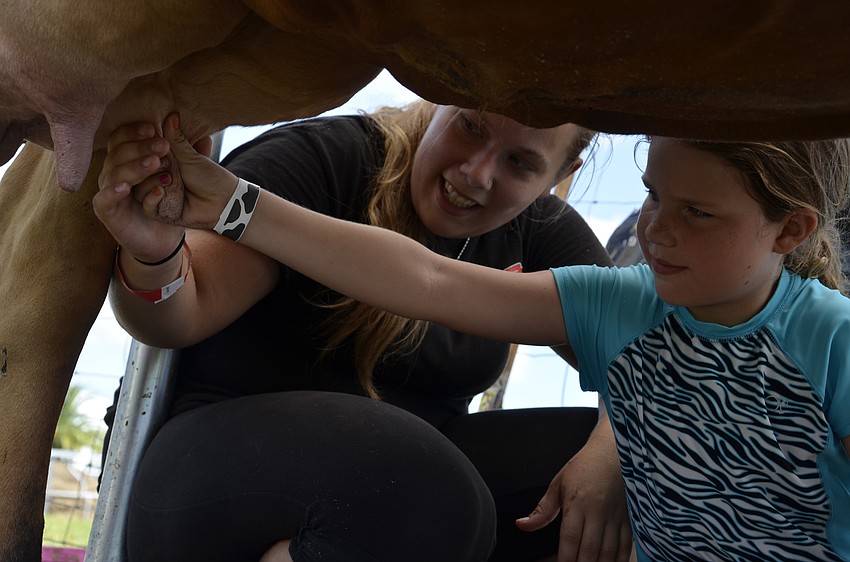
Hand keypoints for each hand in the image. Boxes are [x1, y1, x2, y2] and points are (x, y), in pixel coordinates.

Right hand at [94, 113, 236, 260]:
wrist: (175, 236)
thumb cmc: (183, 197)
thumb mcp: (190, 169)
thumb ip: (186, 147)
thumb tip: (181, 119)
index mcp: (130, 159)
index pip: (122, 138)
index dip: (134, 132)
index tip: (153, 128)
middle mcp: (117, 173)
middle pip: (118, 153)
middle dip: (140, 148)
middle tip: (163, 146)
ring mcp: (111, 192)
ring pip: (114, 174)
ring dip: (135, 167)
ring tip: (157, 165)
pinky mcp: (109, 213)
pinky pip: (104, 199)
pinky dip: (113, 192)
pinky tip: (126, 187)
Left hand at [516, 421, 631, 561]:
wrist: (613, 451)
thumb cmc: (584, 467)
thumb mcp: (558, 484)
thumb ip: (542, 510)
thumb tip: (521, 525)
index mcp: (577, 502)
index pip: (569, 538)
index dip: (566, 558)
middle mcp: (598, 511)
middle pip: (590, 549)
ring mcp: (615, 515)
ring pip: (609, 550)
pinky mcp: (629, 517)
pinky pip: (626, 544)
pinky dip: (619, 559)